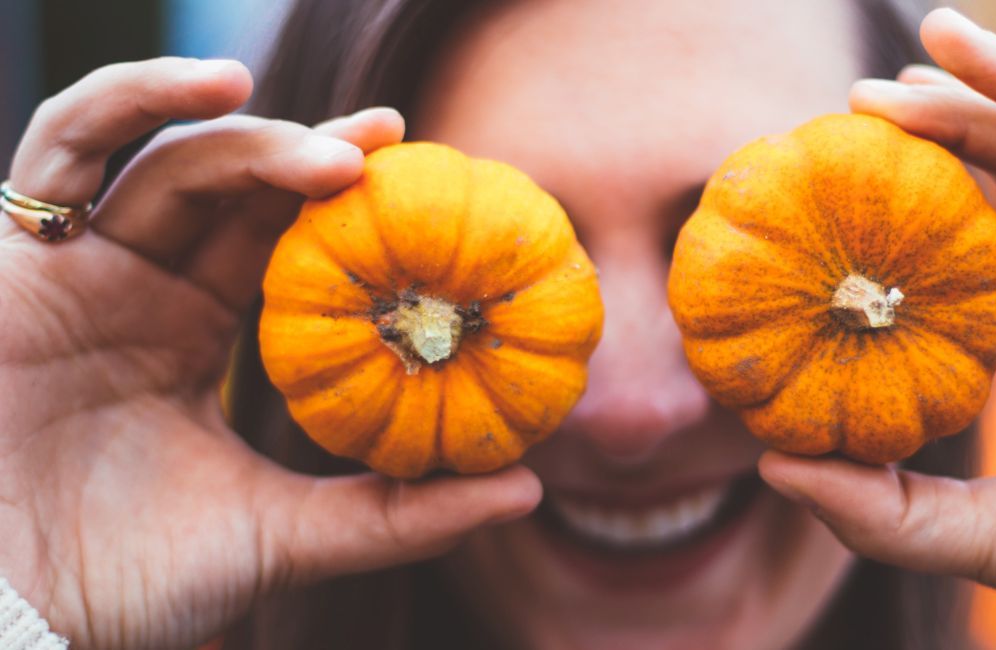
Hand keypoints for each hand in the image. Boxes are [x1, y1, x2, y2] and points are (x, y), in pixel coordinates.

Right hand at [0, 58, 540, 648]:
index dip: (354, 216)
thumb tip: (526, 488)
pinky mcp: (16, 255)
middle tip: (399, 144)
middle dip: (319, 157)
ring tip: (343, 150)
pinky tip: (213, 85)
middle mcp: (146, 291)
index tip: (436, 195)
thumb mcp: (282, 538)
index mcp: (203, 339)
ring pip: (172, 161)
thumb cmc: (127, 586)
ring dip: (254, 135)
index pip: (289, 250)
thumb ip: (395, 515)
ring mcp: (83, 268)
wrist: (8, 620)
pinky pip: (64, 148)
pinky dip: (130, 100)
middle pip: (240, 194)